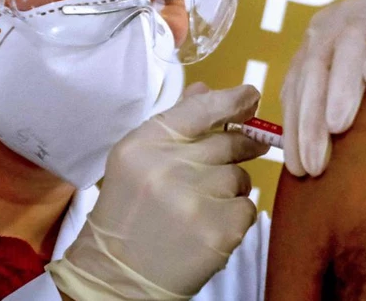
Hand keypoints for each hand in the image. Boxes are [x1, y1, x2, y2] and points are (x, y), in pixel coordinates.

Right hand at [46, 83, 269, 300]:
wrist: (115, 276)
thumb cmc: (128, 213)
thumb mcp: (137, 161)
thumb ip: (175, 123)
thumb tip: (208, 89)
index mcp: (145, 145)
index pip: (201, 108)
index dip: (234, 99)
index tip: (251, 96)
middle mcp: (169, 168)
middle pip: (229, 142)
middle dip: (241, 146)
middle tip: (242, 153)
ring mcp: (195, 200)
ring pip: (240, 176)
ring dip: (231, 188)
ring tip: (202, 205)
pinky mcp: (218, 231)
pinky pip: (247, 208)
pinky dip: (234, 216)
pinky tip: (208, 226)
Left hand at [281, 0, 365, 177]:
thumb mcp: (359, 76)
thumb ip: (335, 104)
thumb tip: (315, 168)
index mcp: (320, 39)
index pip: (298, 85)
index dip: (294, 128)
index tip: (298, 171)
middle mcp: (340, 22)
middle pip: (317, 68)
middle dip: (311, 118)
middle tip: (314, 163)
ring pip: (350, 46)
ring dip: (341, 86)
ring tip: (337, 126)